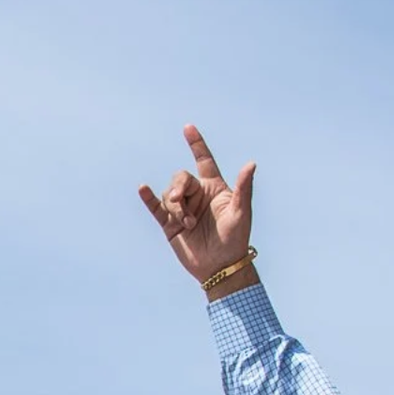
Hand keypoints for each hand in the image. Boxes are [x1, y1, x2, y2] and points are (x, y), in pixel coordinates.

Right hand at [137, 125, 256, 293]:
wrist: (220, 266)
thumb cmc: (236, 239)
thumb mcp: (241, 211)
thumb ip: (244, 187)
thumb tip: (251, 163)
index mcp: (214, 188)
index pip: (203, 160)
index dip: (196, 144)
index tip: (187, 128)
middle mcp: (197, 195)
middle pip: (181, 178)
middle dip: (179, 189)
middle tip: (183, 206)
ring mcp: (183, 209)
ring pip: (169, 194)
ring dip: (176, 207)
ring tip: (187, 224)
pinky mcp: (170, 225)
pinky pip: (156, 208)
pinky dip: (148, 198)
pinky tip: (142, 188)